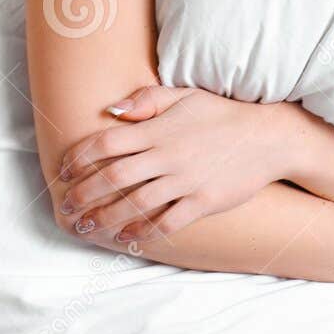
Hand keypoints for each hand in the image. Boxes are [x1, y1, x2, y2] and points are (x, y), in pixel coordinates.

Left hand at [57, 84, 288, 244]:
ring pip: (136, 203)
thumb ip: (147, 101)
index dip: (80, 156)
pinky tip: (126, 238)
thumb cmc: (223, 114)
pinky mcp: (204, 202)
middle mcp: (168, 156)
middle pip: (114, 176)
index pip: (107, 142)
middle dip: (84, 193)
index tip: (64, 169)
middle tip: (67, 206)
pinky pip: (168, 221)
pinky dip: (144, 232)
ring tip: (87, 226)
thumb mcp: (185, 96)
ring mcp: (186, 180)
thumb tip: (111, 110)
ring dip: (106, 217)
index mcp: (159, 129)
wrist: (268, 137)